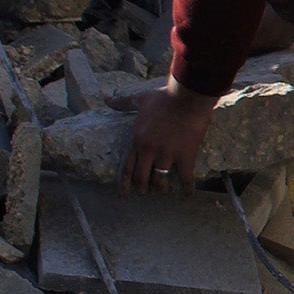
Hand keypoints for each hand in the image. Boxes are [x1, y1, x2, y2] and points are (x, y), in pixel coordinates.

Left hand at [114, 79, 215, 194]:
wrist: (187, 96)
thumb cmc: (165, 97)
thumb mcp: (140, 99)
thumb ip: (122, 102)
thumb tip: (105, 97)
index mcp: (137, 140)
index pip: (127, 168)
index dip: (124, 185)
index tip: (123, 197)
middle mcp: (148, 151)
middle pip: (141, 178)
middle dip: (142, 188)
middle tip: (145, 192)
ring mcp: (166, 154)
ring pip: (160, 181)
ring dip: (160, 188)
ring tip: (163, 191)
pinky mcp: (184, 155)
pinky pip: (185, 178)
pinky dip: (186, 188)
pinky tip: (188, 194)